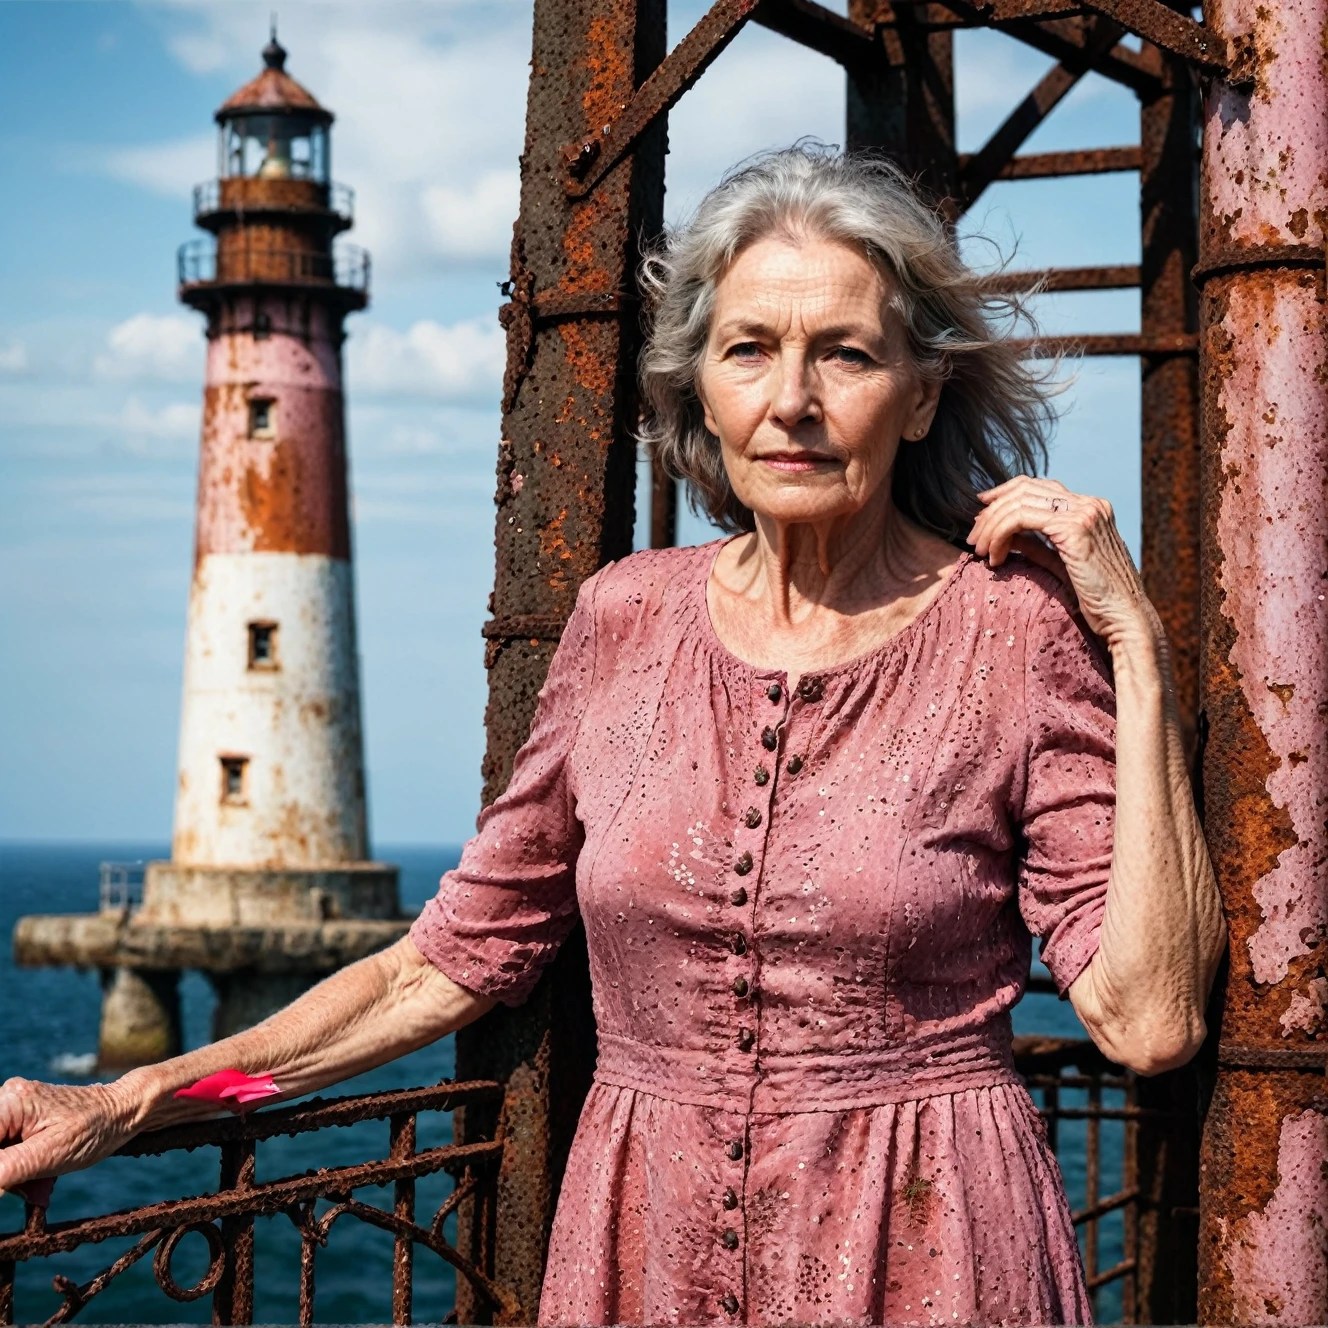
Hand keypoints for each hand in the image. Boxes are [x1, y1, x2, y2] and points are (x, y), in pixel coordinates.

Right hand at [0, 1076, 142, 1202]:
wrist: (125, 1111)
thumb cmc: (96, 1129)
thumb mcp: (49, 1155)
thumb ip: (5, 1169)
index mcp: (12, 1102)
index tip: (9, 1184)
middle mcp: (8, 1098)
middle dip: (4, 1173)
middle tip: (27, 1186)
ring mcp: (15, 1107)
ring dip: (11, 1174)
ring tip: (39, 1183)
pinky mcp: (23, 1117)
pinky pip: (8, 1148)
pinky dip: (19, 1167)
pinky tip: (39, 1175)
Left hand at [967, 476, 1155, 650]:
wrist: (1124, 619)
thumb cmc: (1098, 601)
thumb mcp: (1061, 565)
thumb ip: (1037, 546)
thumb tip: (1008, 536)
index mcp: (1090, 509)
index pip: (1038, 487)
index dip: (1005, 495)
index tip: (981, 514)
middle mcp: (1089, 504)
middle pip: (1025, 489)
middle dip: (992, 511)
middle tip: (973, 537)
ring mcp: (1085, 513)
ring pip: (1020, 501)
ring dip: (991, 525)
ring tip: (980, 550)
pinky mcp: (1075, 528)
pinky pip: (1022, 519)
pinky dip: (1000, 534)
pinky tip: (995, 558)